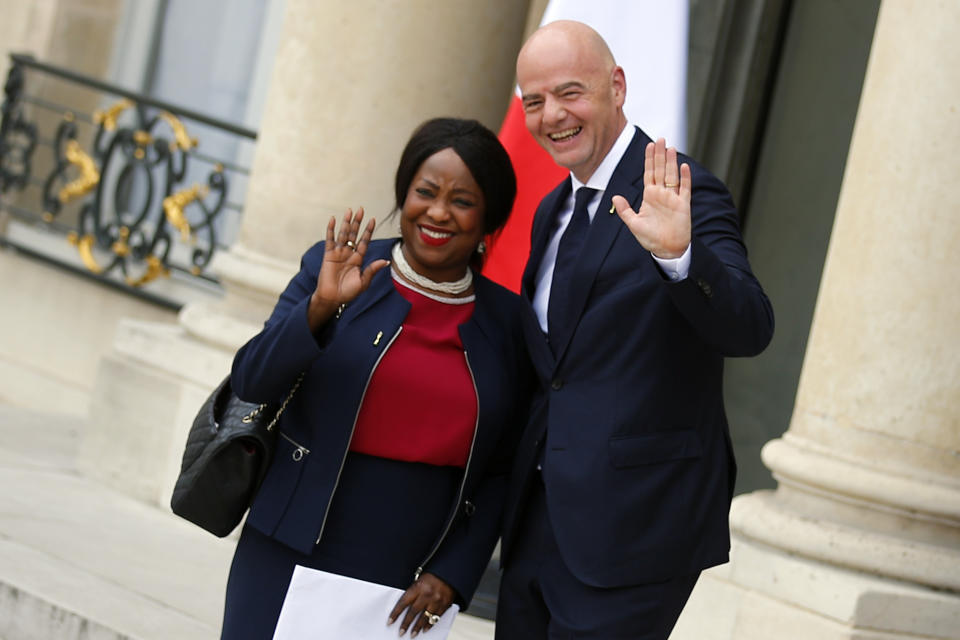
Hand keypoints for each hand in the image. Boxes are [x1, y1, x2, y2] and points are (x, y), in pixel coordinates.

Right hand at [307, 208, 388, 330]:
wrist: (333, 298)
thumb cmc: (349, 293)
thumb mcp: (363, 282)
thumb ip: (372, 270)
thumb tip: (386, 261)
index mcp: (358, 259)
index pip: (364, 241)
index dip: (368, 231)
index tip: (373, 219)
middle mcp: (349, 253)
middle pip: (354, 234)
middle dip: (357, 222)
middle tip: (361, 209)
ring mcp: (338, 253)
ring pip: (343, 234)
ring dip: (346, 222)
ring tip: (349, 210)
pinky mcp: (328, 255)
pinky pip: (330, 240)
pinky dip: (331, 230)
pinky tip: (334, 220)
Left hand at [387, 572, 454, 636]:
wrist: (449, 574)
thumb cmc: (432, 577)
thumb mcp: (419, 581)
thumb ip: (413, 592)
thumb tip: (404, 607)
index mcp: (418, 587)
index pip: (403, 602)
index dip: (396, 613)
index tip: (390, 622)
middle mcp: (427, 594)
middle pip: (413, 612)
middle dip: (406, 624)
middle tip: (401, 632)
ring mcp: (436, 600)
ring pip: (424, 617)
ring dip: (417, 627)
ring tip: (412, 634)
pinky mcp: (445, 604)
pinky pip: (436, 618)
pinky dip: (430, 625)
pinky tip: (425, 629)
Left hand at [611, 137, 690, 258]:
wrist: (666, 249)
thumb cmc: (650, 238)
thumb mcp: (634, 224)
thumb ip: (625, 210)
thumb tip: (615, 196)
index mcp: (650, 196)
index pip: (649, 173)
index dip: (649, 159)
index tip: (649, 145)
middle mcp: (661, 194)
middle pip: (660, 170)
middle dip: (660, 155)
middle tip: (660, 139)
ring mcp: (673, 198)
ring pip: (672, 175)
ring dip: (671, 162)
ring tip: (670, 148)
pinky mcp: (683, 204)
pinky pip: (685, 188)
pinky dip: (685, 178)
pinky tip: (683, 166)